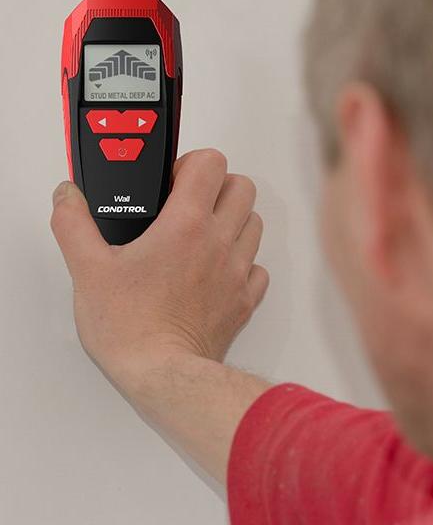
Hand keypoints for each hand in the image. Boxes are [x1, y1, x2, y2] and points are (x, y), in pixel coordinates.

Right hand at [50, 149, 268, 390]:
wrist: (163, 374)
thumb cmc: (130, 326)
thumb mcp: (88, 270)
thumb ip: (74, 224)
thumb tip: (67, 196)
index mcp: (186, 224)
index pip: (212, 163)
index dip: (194, 163)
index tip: (174, 181)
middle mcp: (220, 242)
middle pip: (243, 187)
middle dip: (219, 187)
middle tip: (192, 203)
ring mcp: (238, 271)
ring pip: (254, 223)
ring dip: (234, 221)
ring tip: (203, 237)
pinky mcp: (245, 299)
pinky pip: (258, 267)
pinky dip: (243, 263)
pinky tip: (216, 272)